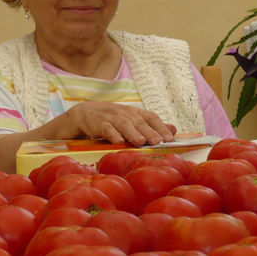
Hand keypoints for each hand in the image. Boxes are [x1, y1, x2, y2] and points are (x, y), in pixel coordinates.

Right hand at [61, 101, 175, 146]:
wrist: (83, 114)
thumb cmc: (111, 120)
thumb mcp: (132, 121)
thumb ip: (151, 126)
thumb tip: (173, 130)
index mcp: (134, 113)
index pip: (151, 117)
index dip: (161, 127)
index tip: (170, 137)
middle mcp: (124, 113)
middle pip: (139, 122)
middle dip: (150, 131)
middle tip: (159, 141)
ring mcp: (110, 117)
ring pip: (124, 124)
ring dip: (133, 132)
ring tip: (141, 142)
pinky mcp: (97, 123)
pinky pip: (106, 128)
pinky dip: (112, 135)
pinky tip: (118, 142)